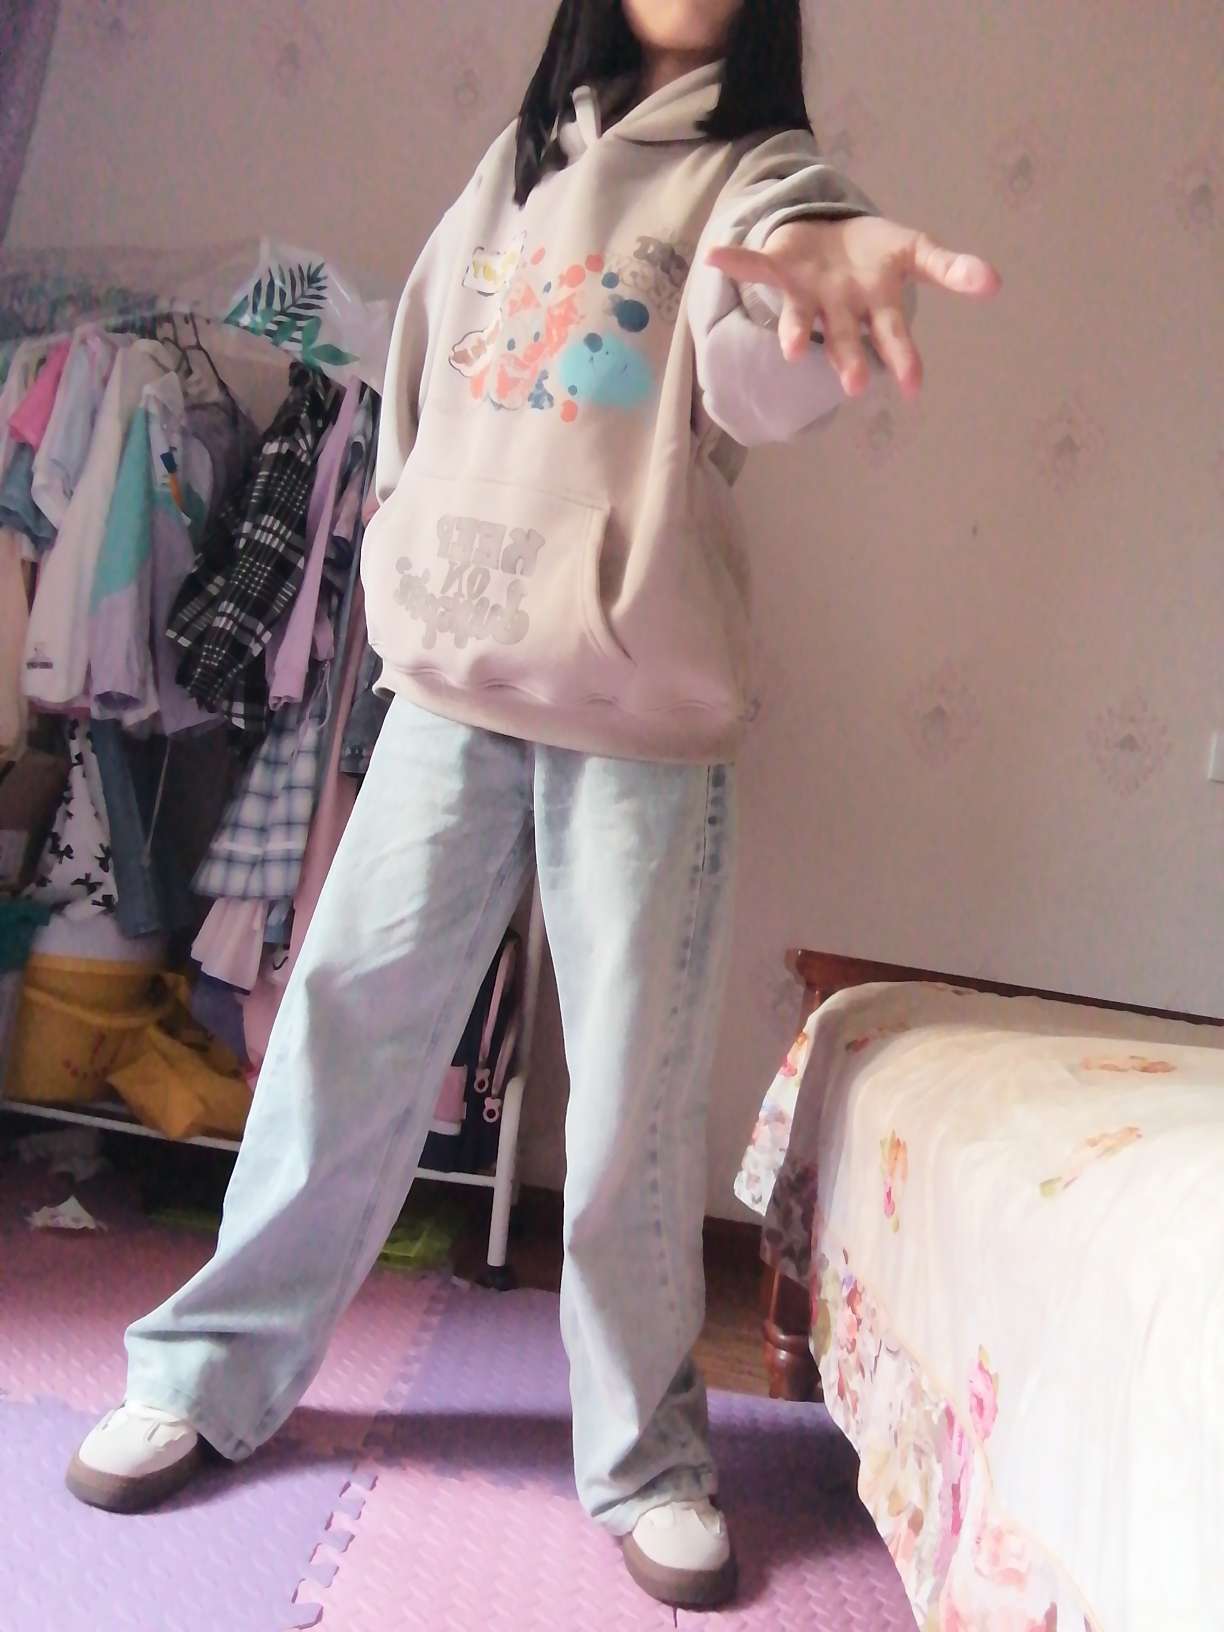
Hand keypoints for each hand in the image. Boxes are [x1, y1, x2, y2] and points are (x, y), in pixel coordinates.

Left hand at [706, 216, 1001, 398]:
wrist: (830, 236)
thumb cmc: (874, 255)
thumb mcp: (914, 252)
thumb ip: (950, 269)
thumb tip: (994, 282)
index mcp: (872, 307)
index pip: (892, 337)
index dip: (903, 359)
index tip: (914, 388)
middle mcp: (838, 309)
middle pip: (844, 339)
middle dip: (849, 361)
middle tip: (854, 388)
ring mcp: (807, 293)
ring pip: (799, 317)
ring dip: (794, 332)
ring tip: (789, 352)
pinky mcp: (779, 269)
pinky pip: (754, 266)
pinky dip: (735, 262)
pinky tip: (715, 256)